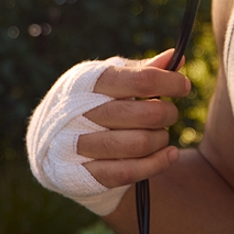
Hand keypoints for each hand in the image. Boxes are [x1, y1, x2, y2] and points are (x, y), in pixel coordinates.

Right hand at [26, 49, 192, 215]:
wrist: (50, 141)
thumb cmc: (92, 103)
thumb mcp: (111, 80)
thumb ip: (142, 71)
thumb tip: (176, 58)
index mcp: (89, 83)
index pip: (141, 80)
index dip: (169, 83)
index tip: (183, 86)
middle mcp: (80, 112)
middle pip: (146, 114)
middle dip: (167, 113)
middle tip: (169, 113)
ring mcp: (77, 145)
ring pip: (139, 144)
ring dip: (161, 139)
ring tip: (160, 134)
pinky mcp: (81, 174)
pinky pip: (128, 172)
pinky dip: (156, 164)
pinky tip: (169, 154)